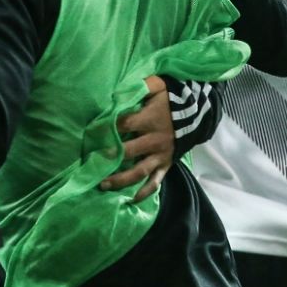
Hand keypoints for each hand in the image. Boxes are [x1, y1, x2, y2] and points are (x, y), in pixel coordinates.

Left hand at [101, 75, 171, 201]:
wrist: (196, 112)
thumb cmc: (170, 98)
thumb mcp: (157, 85)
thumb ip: (140, 86)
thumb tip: (117, 91)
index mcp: (150, 119)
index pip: (124, 125)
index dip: (106, 129)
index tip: (89, 134)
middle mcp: (155, 140)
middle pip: (129, 151)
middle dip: (109, 158)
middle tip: (90, 163)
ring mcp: (161, 155)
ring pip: (140, 171)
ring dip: (121, 179)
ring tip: (103, 185)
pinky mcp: (166, 164)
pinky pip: (156, 181)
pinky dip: (144, 192)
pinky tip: (131, 200)